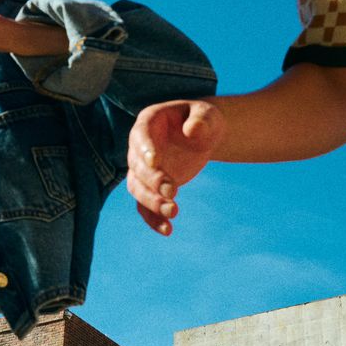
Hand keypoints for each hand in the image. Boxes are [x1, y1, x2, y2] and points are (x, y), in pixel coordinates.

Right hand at [126, 99, 226, 235]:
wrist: (203, 135)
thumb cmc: (203, 121)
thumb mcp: (207, 115)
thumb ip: (201, 120)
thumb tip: (192, 130)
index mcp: (148, 122)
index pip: (141, 136)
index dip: (145, 149)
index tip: (155, 162)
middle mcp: (139, 147)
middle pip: (137, 167)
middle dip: (153, 181)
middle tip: (173, 191)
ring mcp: (142, 169)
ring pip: (138, 189)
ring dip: (152, 202)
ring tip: (174, 212)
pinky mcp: (150, 188)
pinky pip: (145, 206)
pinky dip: (153, 219)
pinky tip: (167, 230)